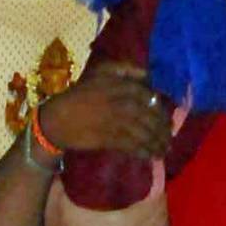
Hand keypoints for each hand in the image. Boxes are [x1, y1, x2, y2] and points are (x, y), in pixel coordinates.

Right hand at [37, 62, 173, 164]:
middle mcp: (122, 102)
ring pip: (144, 133)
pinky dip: (144, 152)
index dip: (161, 110)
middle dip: (162, 130)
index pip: (150, 98)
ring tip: (163, 151)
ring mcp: (117, 121)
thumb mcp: (99, 73)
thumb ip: (124, 69)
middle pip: (151, 117)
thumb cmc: (78, 95)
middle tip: (169, 138)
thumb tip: (147, 73)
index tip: (167, 119)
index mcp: (121, 85)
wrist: (57, 119)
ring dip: (156, 143)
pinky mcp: (110, 138)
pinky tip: (150, 156)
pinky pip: (133, 146)